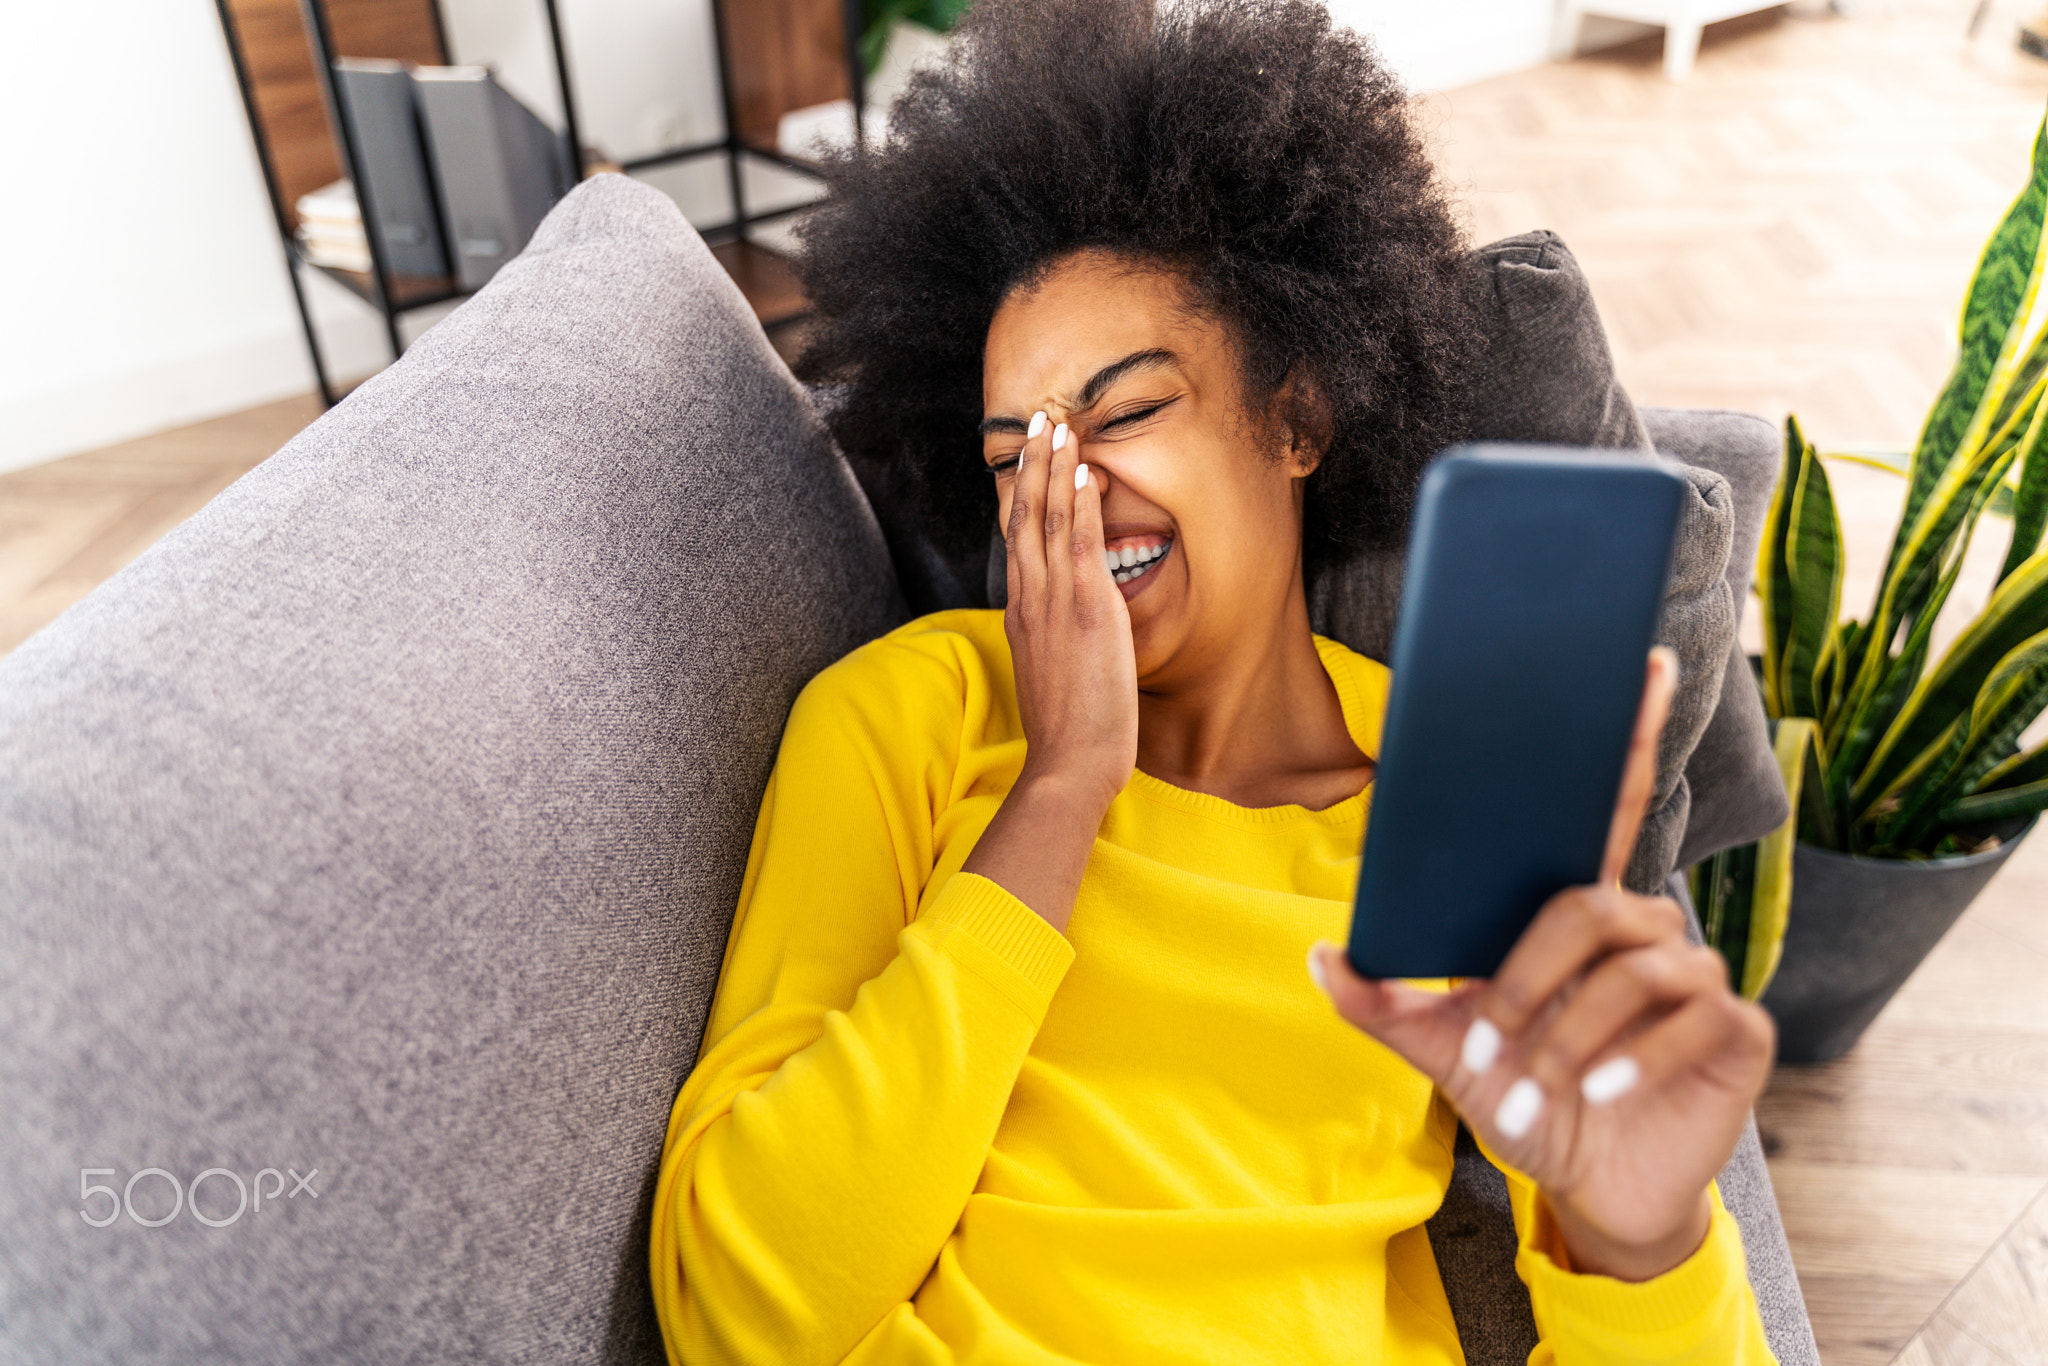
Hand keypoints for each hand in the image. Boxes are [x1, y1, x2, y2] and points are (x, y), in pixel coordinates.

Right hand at [997, 411, 1138, 813]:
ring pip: (1045, 520)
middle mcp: (1029, 600)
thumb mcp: (1056, 675)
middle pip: (1024, 517)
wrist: (1068, 765)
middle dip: (1031, 465)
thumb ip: (1059, 641)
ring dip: (1053, 469)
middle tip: (1038, 419)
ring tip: (1059, 426)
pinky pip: (1078, 542)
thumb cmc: (1069, 733)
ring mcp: (1053, 602)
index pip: (1018, 541)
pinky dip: (1079, 504)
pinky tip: (1084, 471)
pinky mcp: (1084, 609)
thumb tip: (1074, 626)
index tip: (1029, 460)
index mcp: (1021, 615)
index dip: (1023, 495)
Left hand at [1309, 647, 1775, 1280]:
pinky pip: (1690, 1017)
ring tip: (1534, 1088)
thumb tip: (1322, 958)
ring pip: (1632, 967)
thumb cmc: (1518, 1098)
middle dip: (1527, 983)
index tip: (1637, 661)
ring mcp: (1696, 972)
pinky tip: (1599, 1093)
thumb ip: (1382, 1004)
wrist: (1585, 1181)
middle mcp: (1643, 924)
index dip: (1624, 732)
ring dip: (1567, 1035)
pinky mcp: (1735, 1028)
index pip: (1604, 801)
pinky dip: (1632, 1060)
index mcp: (1575, 908)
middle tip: (1489, 1051)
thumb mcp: (1439, 1051)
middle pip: (1589, 908)